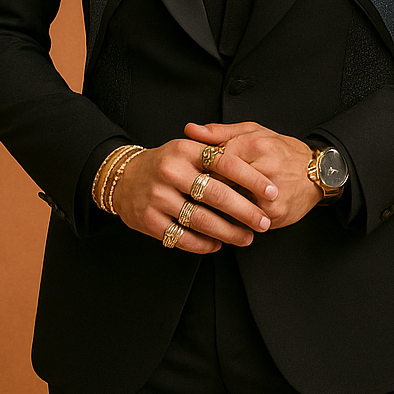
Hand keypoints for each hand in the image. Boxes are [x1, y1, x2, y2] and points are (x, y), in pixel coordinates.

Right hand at [111, 137, 277, 252]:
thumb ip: (215, 151)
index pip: (225, 162)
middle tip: (264, 222)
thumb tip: (254, 161)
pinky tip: (217, 244)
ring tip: (245, 237)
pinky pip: (182, 237)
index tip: (272, 192)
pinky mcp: (149, 220)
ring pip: (201, 220)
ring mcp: (158, 197)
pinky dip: (203, 244)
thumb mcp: (186, 149)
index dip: (252, 178)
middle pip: (217, 194)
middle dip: (246, 211)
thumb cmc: (164, 164)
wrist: (121, 178)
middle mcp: (170, 171)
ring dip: (228, 232)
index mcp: (184, 150)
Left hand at [183, 121, 321, 229]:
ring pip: (230, 205)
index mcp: (256, 145)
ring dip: (216, 207)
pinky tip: (226, 216)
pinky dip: (232, 219)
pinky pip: (243, 220)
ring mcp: (270, 194)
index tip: (191, 174)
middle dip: (205, 189)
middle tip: (193, 192)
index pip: (214, 160)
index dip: (199, 169)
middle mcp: (264, 168)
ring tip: (206, 205)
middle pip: (220, 184)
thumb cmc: (283, 151)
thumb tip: (190, 130)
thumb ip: (219, 132)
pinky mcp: (275, 214)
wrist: (319, 173)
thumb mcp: (254, 132)